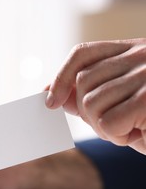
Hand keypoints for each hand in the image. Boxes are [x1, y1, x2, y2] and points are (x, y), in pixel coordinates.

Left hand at [46, 38, 145, 153]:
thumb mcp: (123, 101)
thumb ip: (91, 94)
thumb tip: (53, 96)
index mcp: (133, 52)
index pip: (83, 54)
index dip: (62, 77)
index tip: (51, 102)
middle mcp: (141, 56)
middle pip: (83, 83)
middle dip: (89, 113)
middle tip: (116, 124)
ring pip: (91, 104)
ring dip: (105, 128)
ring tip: (132, 128)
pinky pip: (108, 122)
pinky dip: (118, 136)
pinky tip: (139, 133)